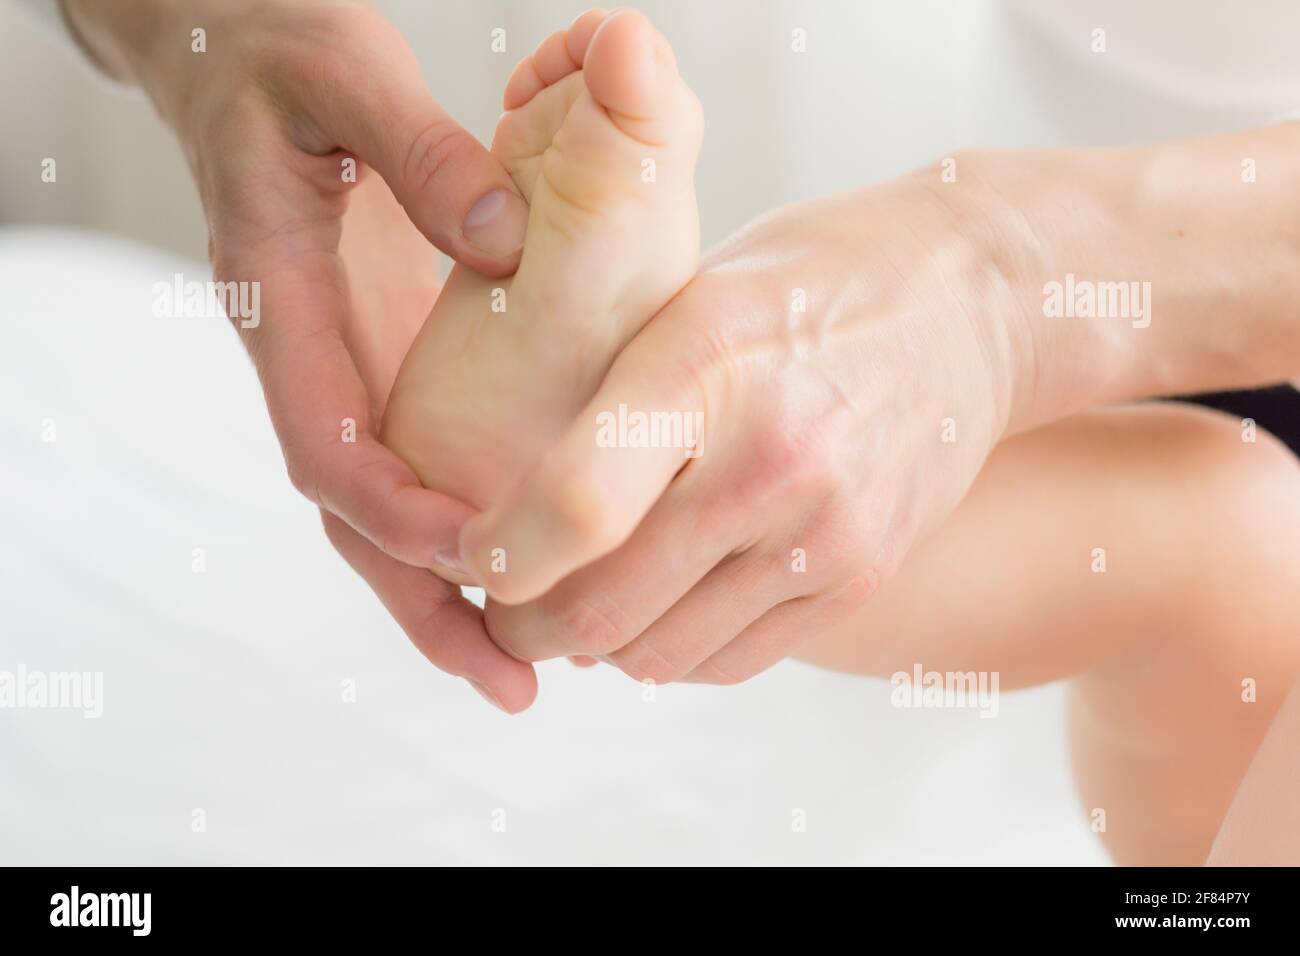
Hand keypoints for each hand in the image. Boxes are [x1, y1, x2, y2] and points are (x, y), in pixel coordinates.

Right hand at [65, 0, 536, 708]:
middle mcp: (313, 355)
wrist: (235, 44)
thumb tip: (502, 244)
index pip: (326, 444)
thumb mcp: (343, 74)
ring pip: (383, 506)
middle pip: (355, 515)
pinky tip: (521, 560)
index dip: (391, 515)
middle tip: (511, 681)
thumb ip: (418, 153)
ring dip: (445, 590)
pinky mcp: (384, 353)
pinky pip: (414, 457)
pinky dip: (458, 524)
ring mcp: (349, 363)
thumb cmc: (276, 51)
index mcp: (284, 302)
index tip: (475, 553)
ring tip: (523, 662)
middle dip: (426, 603)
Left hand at [460, 167, 1035, 683]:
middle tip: (503, 604)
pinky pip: (731, 661)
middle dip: (524, 625)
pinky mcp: (864, 575)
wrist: (974, 299)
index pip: (571, 506)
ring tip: (579, 601)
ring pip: (659, 655)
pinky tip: (660, 603)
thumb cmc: (809, 279)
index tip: (466, 554)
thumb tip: (508, 505)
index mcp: (706, 361)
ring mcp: (827, 528)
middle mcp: (772, 457)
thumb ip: (608, 394)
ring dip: (598, 647)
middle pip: (603, 608)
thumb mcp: (692, 289)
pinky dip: (673, 650)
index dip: (495, 556)